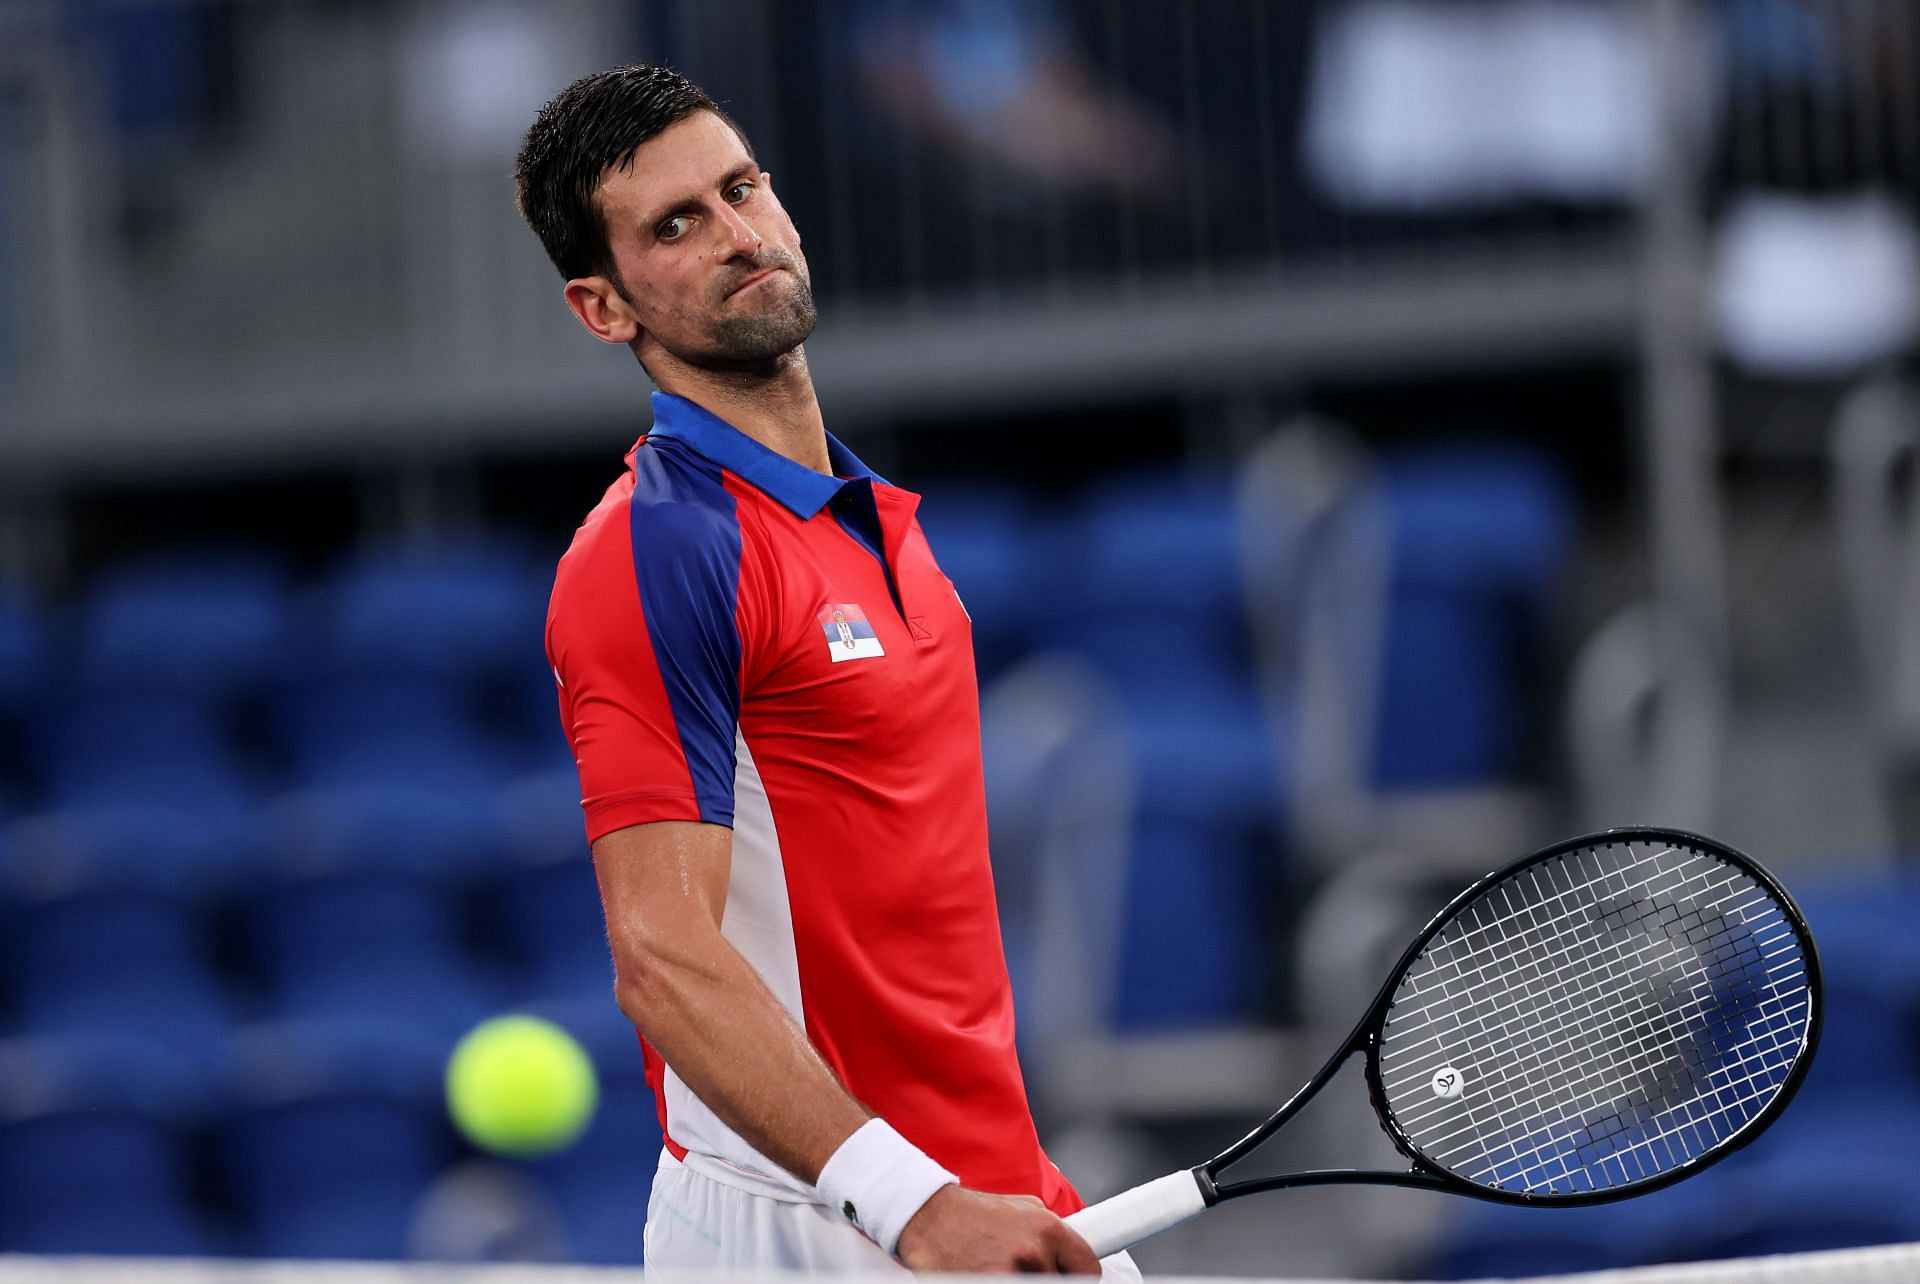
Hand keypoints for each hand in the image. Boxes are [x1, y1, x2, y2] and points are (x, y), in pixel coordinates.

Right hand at [895, 1185, 1100, 1273]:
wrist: (928, 1217)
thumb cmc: (972, 1215)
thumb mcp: (1021, 1208)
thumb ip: (1049, 1232)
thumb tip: (1071, 1252)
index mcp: (1047, 1227)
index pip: (1088, 1268)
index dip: (1081, 1278)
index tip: (1075, 1280)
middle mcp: (1033, 1251)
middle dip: (1047, 1280)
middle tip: (1025, 1272)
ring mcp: (1010, 1274)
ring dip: (1022, 1283)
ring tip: (999, 1270)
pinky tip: (985, 1275)